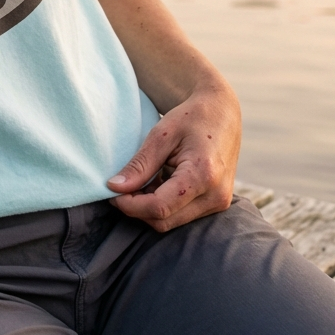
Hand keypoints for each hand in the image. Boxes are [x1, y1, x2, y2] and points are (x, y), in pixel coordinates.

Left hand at [106, 82, 240, 231]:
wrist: (222, 112)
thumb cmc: (192, 118)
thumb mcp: (160, 135)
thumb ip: (139, 165)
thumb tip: (114, 188)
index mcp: (203, 175)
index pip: (159, 207)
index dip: (130, 204)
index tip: (112, 191)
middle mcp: (216, 195)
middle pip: (164, 220)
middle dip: (137, 208)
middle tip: (121, 187)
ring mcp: (219, 202)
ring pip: (172, 222)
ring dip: (149, 207)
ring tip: (142, 181)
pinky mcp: (217, 203)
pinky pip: (182, 215)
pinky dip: (163, 205)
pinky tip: (157, 184)